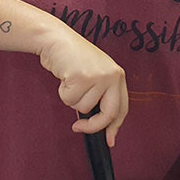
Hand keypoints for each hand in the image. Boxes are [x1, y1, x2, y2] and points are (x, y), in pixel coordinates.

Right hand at [37, 25, 128, 145]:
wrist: (57, 39)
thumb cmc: (73, 58)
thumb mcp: (95, 75)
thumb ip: (99, 96)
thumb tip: (98, 124)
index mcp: (117, 76)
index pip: (122, 108)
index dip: (115, 127)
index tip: (109, 140)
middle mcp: (112, 76)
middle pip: (108, 114)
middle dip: (93, 126)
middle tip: (79, 127)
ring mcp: (98, 76)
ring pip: (83, 108)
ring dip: (72, 98)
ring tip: (70, 80)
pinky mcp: (82, 77)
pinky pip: (70, 99)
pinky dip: (63, 92)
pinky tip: (64, 77)